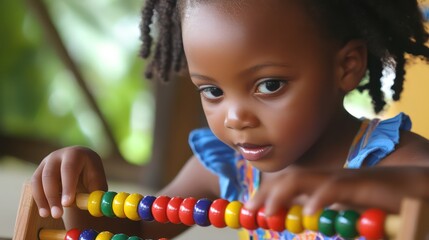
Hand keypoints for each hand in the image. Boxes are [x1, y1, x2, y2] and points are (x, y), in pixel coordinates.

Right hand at [31, 146, 107, 218]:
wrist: (82, 168)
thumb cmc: (92, 176)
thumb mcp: (97, 182)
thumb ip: (96, 193)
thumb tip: (93, 205)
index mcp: (77, 154)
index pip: (70, 168)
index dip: (67, 186)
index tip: (67, 203)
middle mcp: (60, 155)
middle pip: (51, 174)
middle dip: (53, 196)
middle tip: (57, 214)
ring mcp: (47, 161)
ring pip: (39, 180)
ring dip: (44, 200)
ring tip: (51, 215)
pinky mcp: (39, 170)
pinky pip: (35, 185)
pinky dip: (39, 199)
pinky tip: (45, 212)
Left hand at [245, 167, 427, 215]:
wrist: (418, 187)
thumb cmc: (382, 200)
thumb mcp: (346, 209)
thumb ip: (325, 209)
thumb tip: (303, 212)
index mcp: (324, 185)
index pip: (288, 184)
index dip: (266, 195)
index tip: (250, 211)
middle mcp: (329, 179)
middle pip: (289, 179)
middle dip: (266, 194)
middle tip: (249, 212)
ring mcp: (344, 180)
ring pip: (305, 180)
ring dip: (282, 194)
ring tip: (266, 212)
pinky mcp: (362, 185)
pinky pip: (336, 188)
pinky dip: (321, 197)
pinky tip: (309, 211)